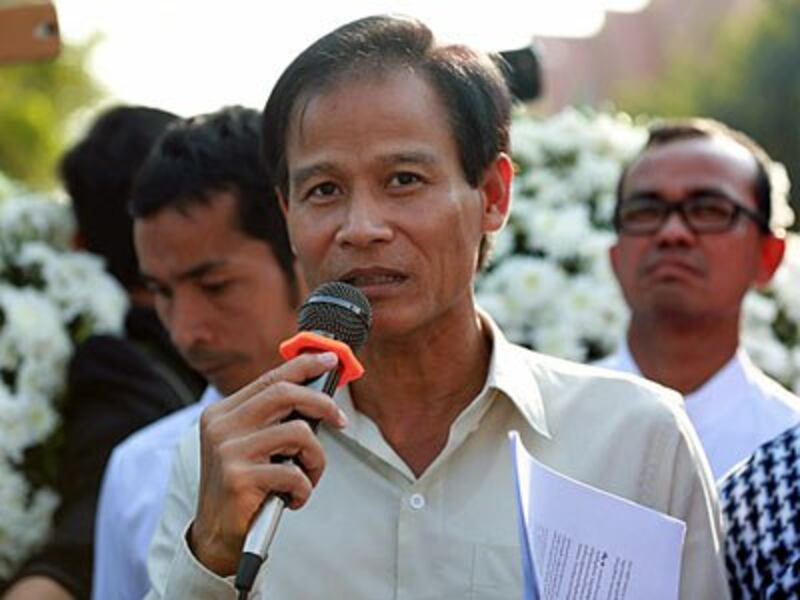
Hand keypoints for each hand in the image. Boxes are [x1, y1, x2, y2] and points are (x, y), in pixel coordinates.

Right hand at [188, 351, 347, 575]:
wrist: (216, 535)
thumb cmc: (244, 487)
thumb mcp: (253, 444)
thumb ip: (274, 418)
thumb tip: (317, 394)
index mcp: (223, 413)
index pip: (270, 378)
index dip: (305, 365)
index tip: (331, 361)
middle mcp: (221, 426)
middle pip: (285, 394)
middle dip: (322, 404)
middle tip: (339, 421)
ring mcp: (228, 451)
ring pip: (298, 433)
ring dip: (316, 458)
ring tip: (308, 476)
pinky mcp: (238, 478)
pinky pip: (294, 473)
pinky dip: (304, 488)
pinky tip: (293, 498)